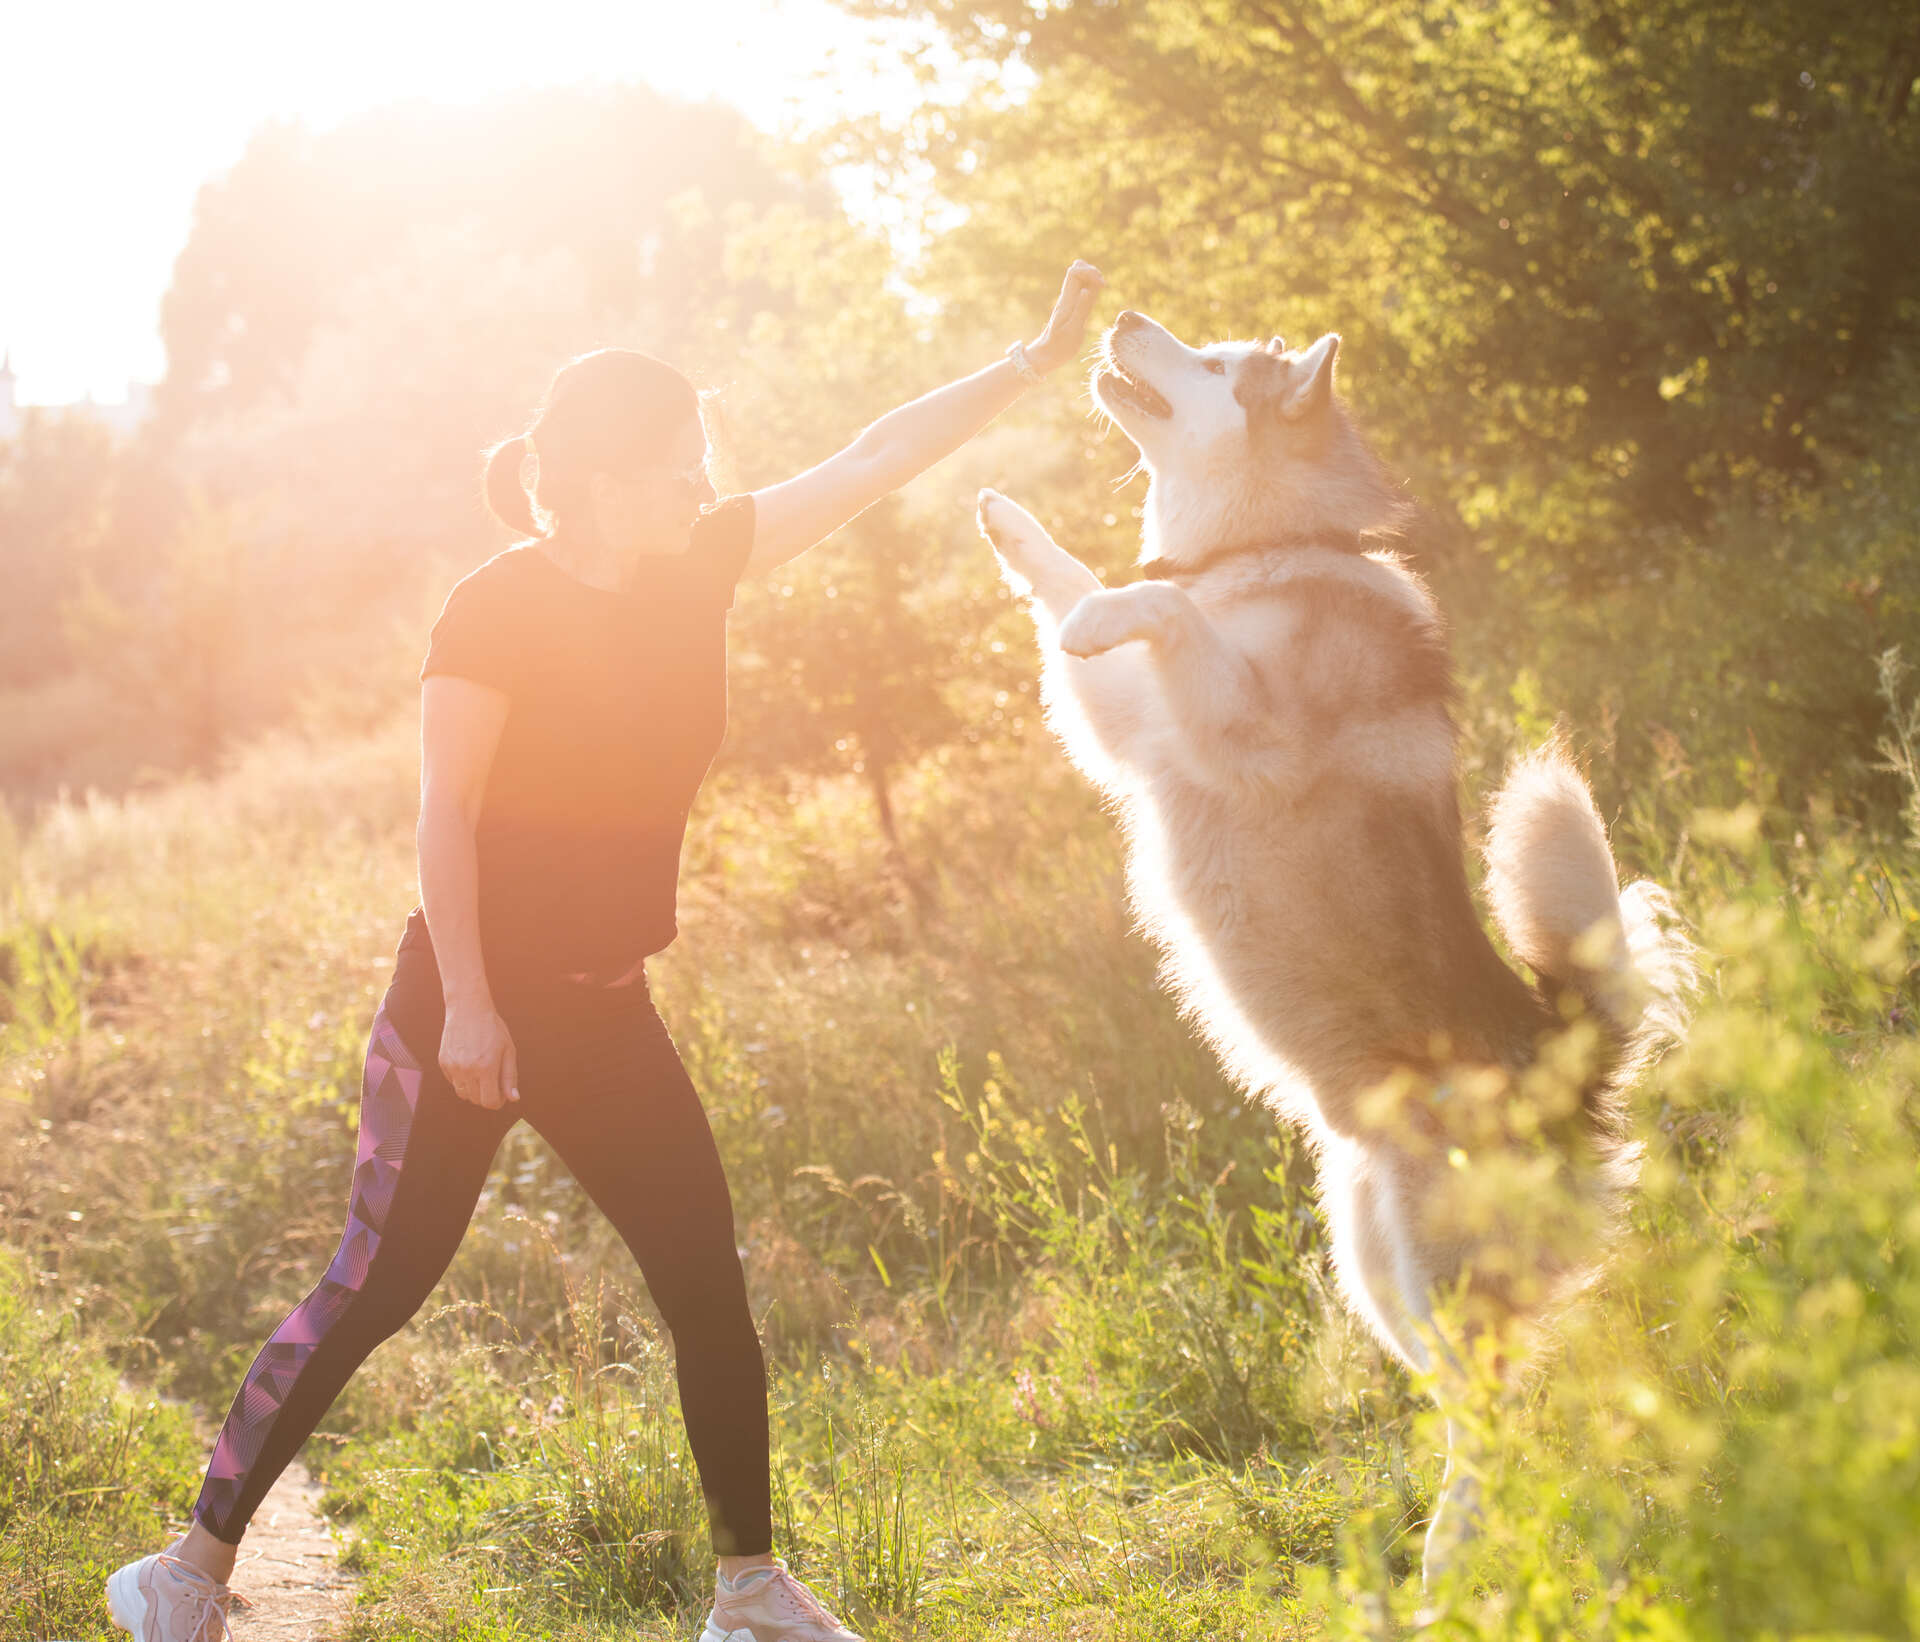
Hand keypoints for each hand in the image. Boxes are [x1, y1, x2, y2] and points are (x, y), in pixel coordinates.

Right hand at [439, 1003, 520, 1109]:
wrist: (468, 1009)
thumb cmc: (492, 1028)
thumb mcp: (508, 1050)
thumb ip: (510, 1077)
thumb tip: (513, 1099)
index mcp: (486, 1068)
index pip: (490, 1102)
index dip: (498, 1101)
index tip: (501, 1093)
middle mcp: (467, 1070)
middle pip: (476, 1100)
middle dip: (486, 1095)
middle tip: (493, 1080)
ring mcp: (453, 1067)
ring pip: (463, 1093)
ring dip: (473, 1089)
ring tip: (481, 1071)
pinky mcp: (443, 1062)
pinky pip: (453, 1081)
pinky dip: (462, 1078)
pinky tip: (469, 1062)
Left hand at [1024, 260, 1106, 375]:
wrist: (1046, 355)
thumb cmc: (1059, 347)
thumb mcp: (1073, 330)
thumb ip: (1081, 309)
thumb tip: (1087, 289)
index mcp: (1066, 301)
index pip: (1075, 271)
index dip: (1090, 272)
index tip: (1102, 285)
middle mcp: (1066, 298)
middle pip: (1077, 269)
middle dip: (1092, 271)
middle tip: (1101, 285)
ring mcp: (1069, 302)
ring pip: (1079, 278)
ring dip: (1092, 278)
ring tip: (1100, 289)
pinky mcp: (1072, 308)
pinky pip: (1081, 289)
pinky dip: (1090, 287)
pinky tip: (1095, 296)